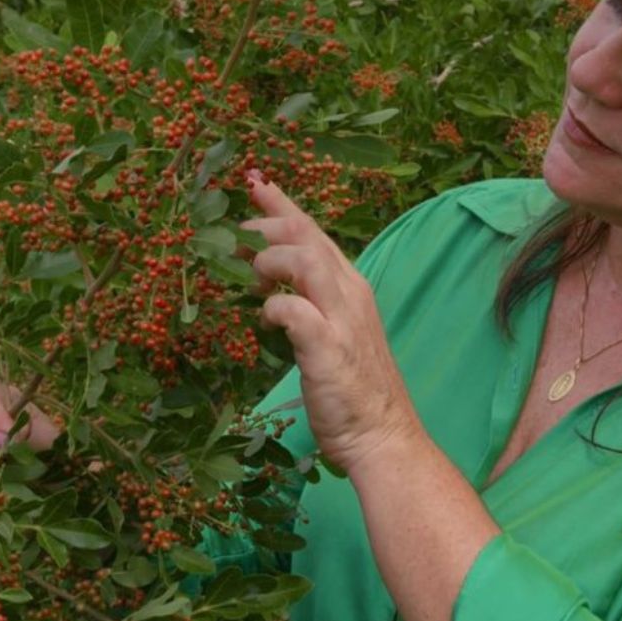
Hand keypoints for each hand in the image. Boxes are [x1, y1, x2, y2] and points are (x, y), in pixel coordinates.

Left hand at [238, 170, 422, 474]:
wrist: (385, 437)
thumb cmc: (356, 393)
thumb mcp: (336, 338)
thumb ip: (313, 310)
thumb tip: (278, 297)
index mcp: (352, 288)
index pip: (314, 232)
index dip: (282, 204)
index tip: (255, 182)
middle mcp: (350, 293)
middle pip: (307, 234)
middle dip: (267, 221)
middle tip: (237, 232)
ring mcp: (342, 318)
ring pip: (303, 258)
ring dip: (269, 259)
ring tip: (250, 276)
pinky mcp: (329, 347)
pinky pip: (294, 309)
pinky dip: (273, 307)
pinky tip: (264, 321)